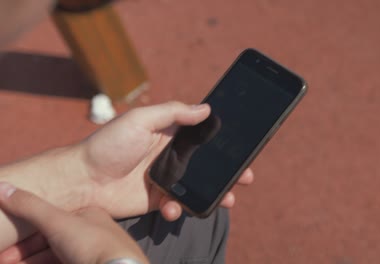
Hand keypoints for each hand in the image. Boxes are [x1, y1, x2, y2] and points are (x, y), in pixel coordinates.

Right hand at [0, 182, 148, 263]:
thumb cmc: (93, 244)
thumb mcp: (57, 221)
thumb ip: (30, 206)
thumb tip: (2, 187)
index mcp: (89, 215)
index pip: (51, 220)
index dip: (25, 233)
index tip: (5, 245)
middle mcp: (92, 234)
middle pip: (50, 242)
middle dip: (24, 252)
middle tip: (4, 259)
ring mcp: (92, 254)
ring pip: (55, 256)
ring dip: (30, 261)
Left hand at [79, 101, 253, 219]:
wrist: (82, 180)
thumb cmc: (108, 144)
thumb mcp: (140, 119)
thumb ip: (173, 113)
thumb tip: (206, 108)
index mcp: (169, 135)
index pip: (203, 137)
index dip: (223, 142)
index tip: (242, 147)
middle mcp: (171, 157)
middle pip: (207, 164)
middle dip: (228, 171)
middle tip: (245, 177)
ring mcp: (166, 179)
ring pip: (198, 186)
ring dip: (215, 193)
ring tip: (227, 199)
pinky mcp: (158, 200)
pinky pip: (179, 205)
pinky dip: (180, 209)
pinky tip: (172, 209)